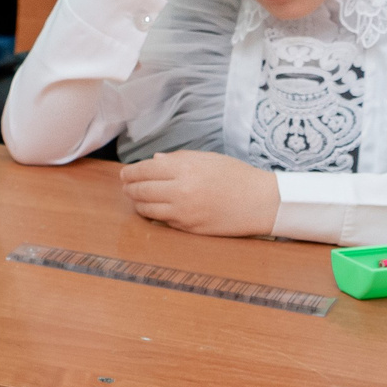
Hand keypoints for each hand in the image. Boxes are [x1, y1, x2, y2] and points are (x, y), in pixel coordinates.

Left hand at [119, 150, 278, 236]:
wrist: (261, 202)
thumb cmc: (236, 176)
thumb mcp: (208, 159)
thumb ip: (178, 159)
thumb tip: (153, 162)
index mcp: (185, 168)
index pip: (144, 170)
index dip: (130, 173)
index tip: (125, 174)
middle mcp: (181, 190)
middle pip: (140, 190)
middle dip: (129, 188)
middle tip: (126, 186)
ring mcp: (184, 212)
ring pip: (146, 209)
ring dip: (137, 203)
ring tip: (136, 198)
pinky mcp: (189, 228)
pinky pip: (162, 221)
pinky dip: (154, 214)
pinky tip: (154, 209)